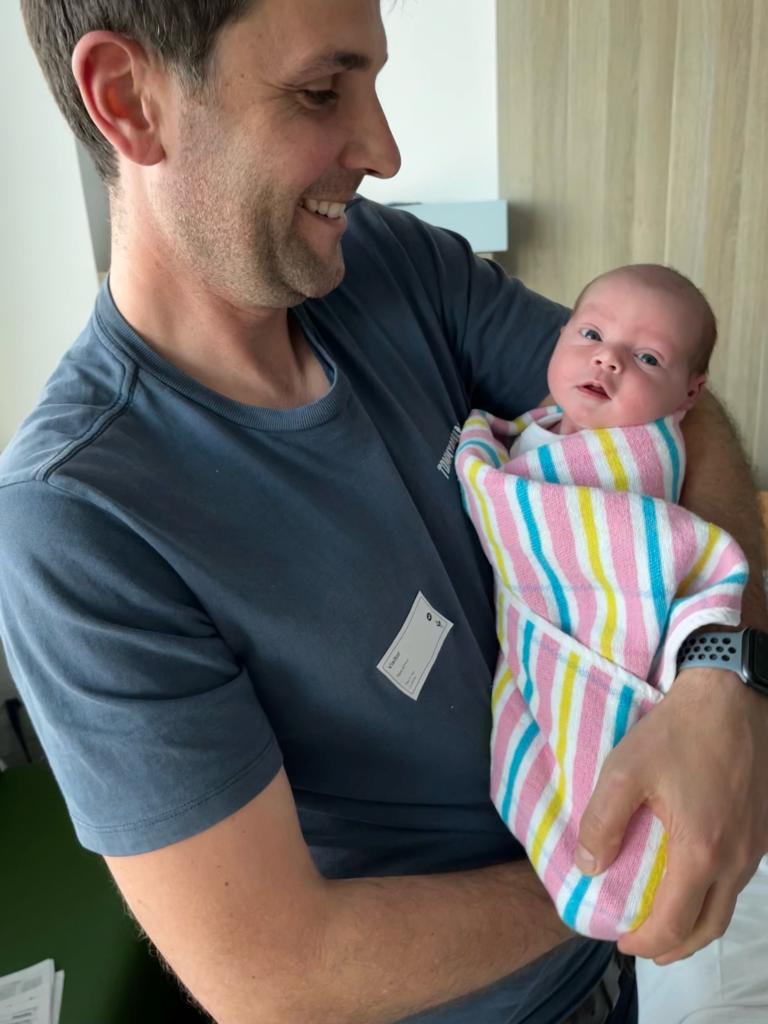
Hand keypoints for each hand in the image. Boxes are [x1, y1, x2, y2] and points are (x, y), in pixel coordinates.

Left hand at [574, 667, 767, 962]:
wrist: (733, 694)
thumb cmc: (678, 730)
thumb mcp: (624, 770)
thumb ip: (602, 822)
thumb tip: (588, 866)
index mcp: (701, 852)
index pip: (676, 923)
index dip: (647, 941)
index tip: (622, 942)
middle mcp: (736, 858)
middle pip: (709, 926)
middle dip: (676, 946)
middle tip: (646, 946)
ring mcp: (756, 844)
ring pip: (729, 903)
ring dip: (698, 921)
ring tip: (669, 918)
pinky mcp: (763, 826)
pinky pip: (741, 876)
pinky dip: (716, 893)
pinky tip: (696, 877)